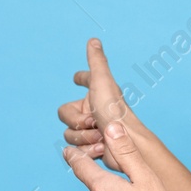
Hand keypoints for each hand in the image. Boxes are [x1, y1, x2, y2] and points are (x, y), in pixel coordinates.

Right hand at [57, 38, 139, 172]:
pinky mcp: (93, 149)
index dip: (82, 77)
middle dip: (76, 122)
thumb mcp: (102, 83)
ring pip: (69, 135)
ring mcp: (92, 130)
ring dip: (82, 137)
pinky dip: (87, 150)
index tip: (78, 77)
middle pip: (65, 116)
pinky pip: (77, 150)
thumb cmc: (115, 112)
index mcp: (96, 93)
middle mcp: (94, 110)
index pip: (84, 81)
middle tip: (92, 121)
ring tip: (99, 137)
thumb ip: (96, 62)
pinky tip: (100, 148)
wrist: (125, 144)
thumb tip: (94, 40)